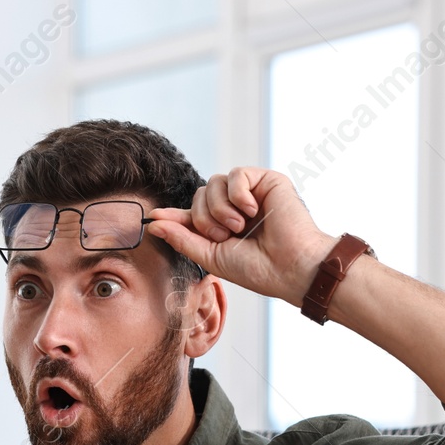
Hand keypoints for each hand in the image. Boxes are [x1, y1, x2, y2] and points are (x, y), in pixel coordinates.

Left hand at [147, 167, 339, 305]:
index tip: (153, 217)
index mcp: (223, 226)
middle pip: (199, 195)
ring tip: (239, 227)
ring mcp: (251, 193)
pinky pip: (236, 175)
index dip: (173, 216)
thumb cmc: (257, 269)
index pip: (191, 213)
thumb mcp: (211, 256)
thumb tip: (153, 223)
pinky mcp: (266, 180)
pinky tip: (253, 212)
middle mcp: (236, 208)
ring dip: (220, 209)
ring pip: (213, 183)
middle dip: (204, 218)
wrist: (291, 268)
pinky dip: (238, 195)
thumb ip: (182, 238)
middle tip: (224, 236)